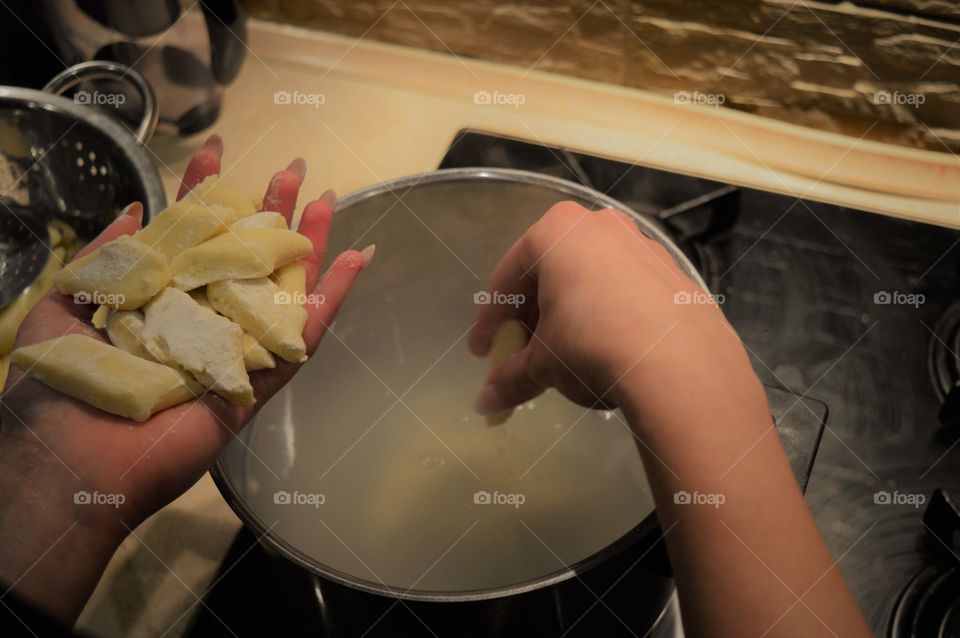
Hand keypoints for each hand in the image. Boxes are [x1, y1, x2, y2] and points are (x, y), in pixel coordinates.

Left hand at [0, 135, 368, 621]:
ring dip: (308, 244)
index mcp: (157, 298)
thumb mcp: (68, 302)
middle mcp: (200, 318)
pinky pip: (303, 338)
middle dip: (267, 211)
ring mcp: (234, 349)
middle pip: (245, 257)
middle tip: (289, 168)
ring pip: (282, 290)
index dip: (205, 193)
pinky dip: (331, 300)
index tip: (219, 150)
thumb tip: (135, 207)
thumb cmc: (65, 381)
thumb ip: (105, 256)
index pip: (189, 235)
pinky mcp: (260, 383)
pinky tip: (354, 261)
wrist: (76, 457)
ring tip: (326, 197)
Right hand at [470, 200, 758, 423]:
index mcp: (557, 231)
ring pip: (591, 281)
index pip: (508, 279)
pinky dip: (609, 318)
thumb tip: (486, 403)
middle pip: (550, 275)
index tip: (482, 353)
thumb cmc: (592, 346)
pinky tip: (609, 352)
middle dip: (532, 318)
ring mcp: (644, 246)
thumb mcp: (543, 364)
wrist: (682, 365)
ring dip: (571, 317)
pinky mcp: (675, 275)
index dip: (489, 322)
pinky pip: (627, 294)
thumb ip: (512, 377)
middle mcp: (601, 226)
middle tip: (521, 356)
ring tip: (565, 358)